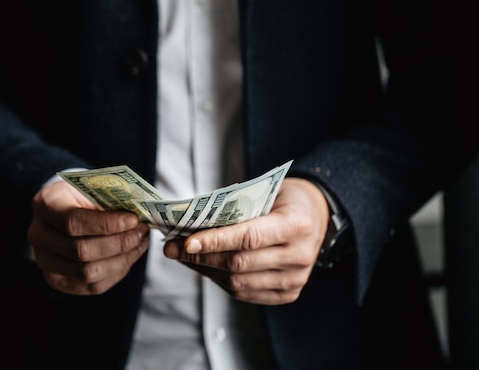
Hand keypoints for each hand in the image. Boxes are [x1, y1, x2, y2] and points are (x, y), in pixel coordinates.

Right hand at [27, 180, 149, 294]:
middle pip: (80, 251)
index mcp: (45, 204)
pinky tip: (130, 256)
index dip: (106, 224)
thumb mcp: (91, 186)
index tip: (133, 220)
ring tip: (139, 243)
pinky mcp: (57, 281)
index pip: (73, 221)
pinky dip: (117, 272)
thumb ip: (110, 198)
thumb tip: (141, 214)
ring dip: (121, 260)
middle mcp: (39, 236)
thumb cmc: (81, 195)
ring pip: (87, 273)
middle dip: (118, 244)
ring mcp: (45, 262)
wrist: (62, 210)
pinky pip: (92, 286)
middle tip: (141, 232)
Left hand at [163, 178, 328, 304]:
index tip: (185, 242)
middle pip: (239, 263)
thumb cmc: (282, 200)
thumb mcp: (264, 193)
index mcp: (296, 225)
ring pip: (238, 282)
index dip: (214, 241)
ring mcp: (295, 279)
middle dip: (200, 257)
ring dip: (205, 270)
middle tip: (172, 247)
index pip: (248, 237)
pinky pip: (245, 293)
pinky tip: (204, 267)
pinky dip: (220, 280)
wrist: (315, 216)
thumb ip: (233, 210)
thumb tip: (190, 225)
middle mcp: (299, 255)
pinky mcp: (288, 294)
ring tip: (183, 257)